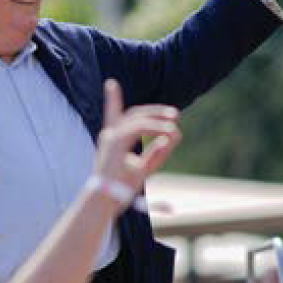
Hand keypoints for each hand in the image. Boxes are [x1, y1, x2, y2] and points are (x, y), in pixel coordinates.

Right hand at [89, 80, 180, 211]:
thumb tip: (175, 133)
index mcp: (113, 141)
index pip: (113, 114)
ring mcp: (111, 136)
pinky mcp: (115, 141)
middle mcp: (110, 135)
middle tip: (175, 114)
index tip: (111, 83)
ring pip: (138, 118)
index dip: (112, 99)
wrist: (107, 199)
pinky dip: (156, 127)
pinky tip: (169, 130)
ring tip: (175, 120)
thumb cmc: (123, 187)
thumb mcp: (146, 167)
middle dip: (154, 111)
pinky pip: (139, 127)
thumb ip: (160, 152)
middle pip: (133, 114)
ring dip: (158, 117)